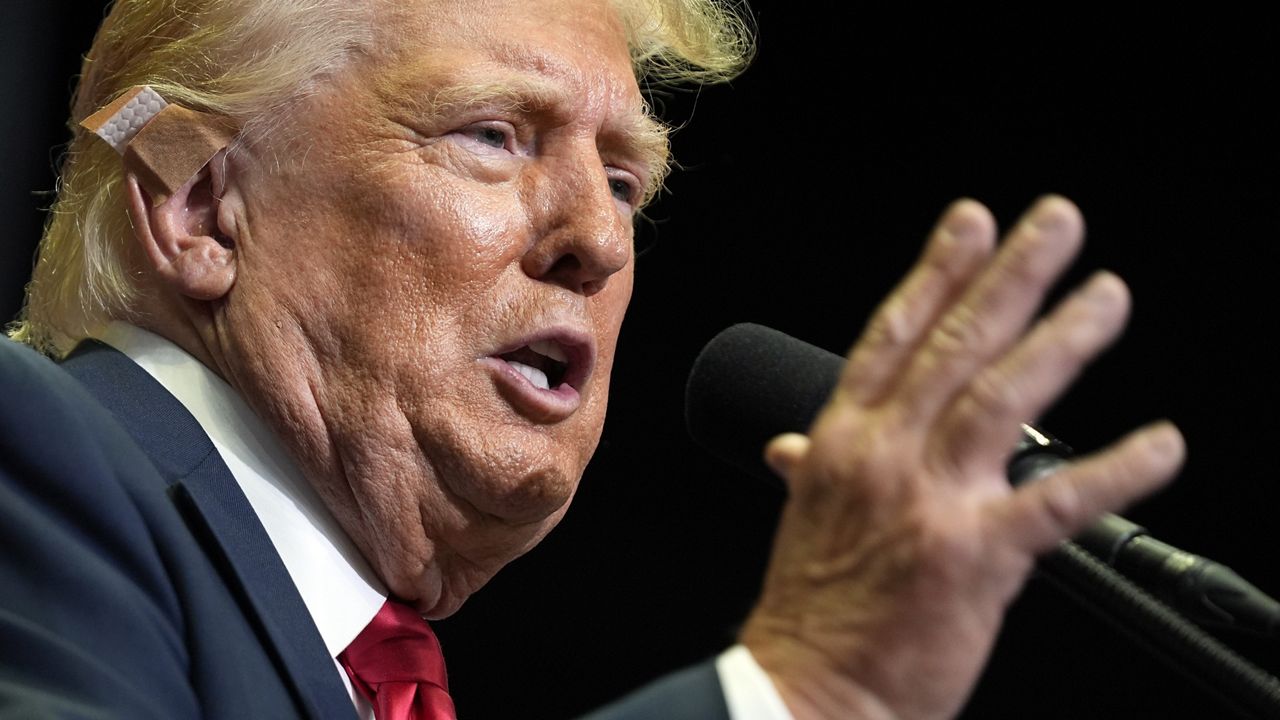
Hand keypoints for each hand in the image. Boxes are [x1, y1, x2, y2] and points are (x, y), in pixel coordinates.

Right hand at [738, 196, 1184, 719]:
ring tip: (1107, 296)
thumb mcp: (804, 520)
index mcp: (840, 441)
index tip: (972, 222)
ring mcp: (929, 501)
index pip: (892, 336)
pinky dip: (1116, 470)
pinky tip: (1161, 444)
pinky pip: (1058, 501)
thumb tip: (790, 444)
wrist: (810, 692)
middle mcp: (883, 456)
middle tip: (1057, 222)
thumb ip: (812, 467)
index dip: (936, 273)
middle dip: (1011, 276)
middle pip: (955, 346)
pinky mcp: (976, 555)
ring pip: (1002, 399)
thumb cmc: (812, 609)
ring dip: (1063, 341)